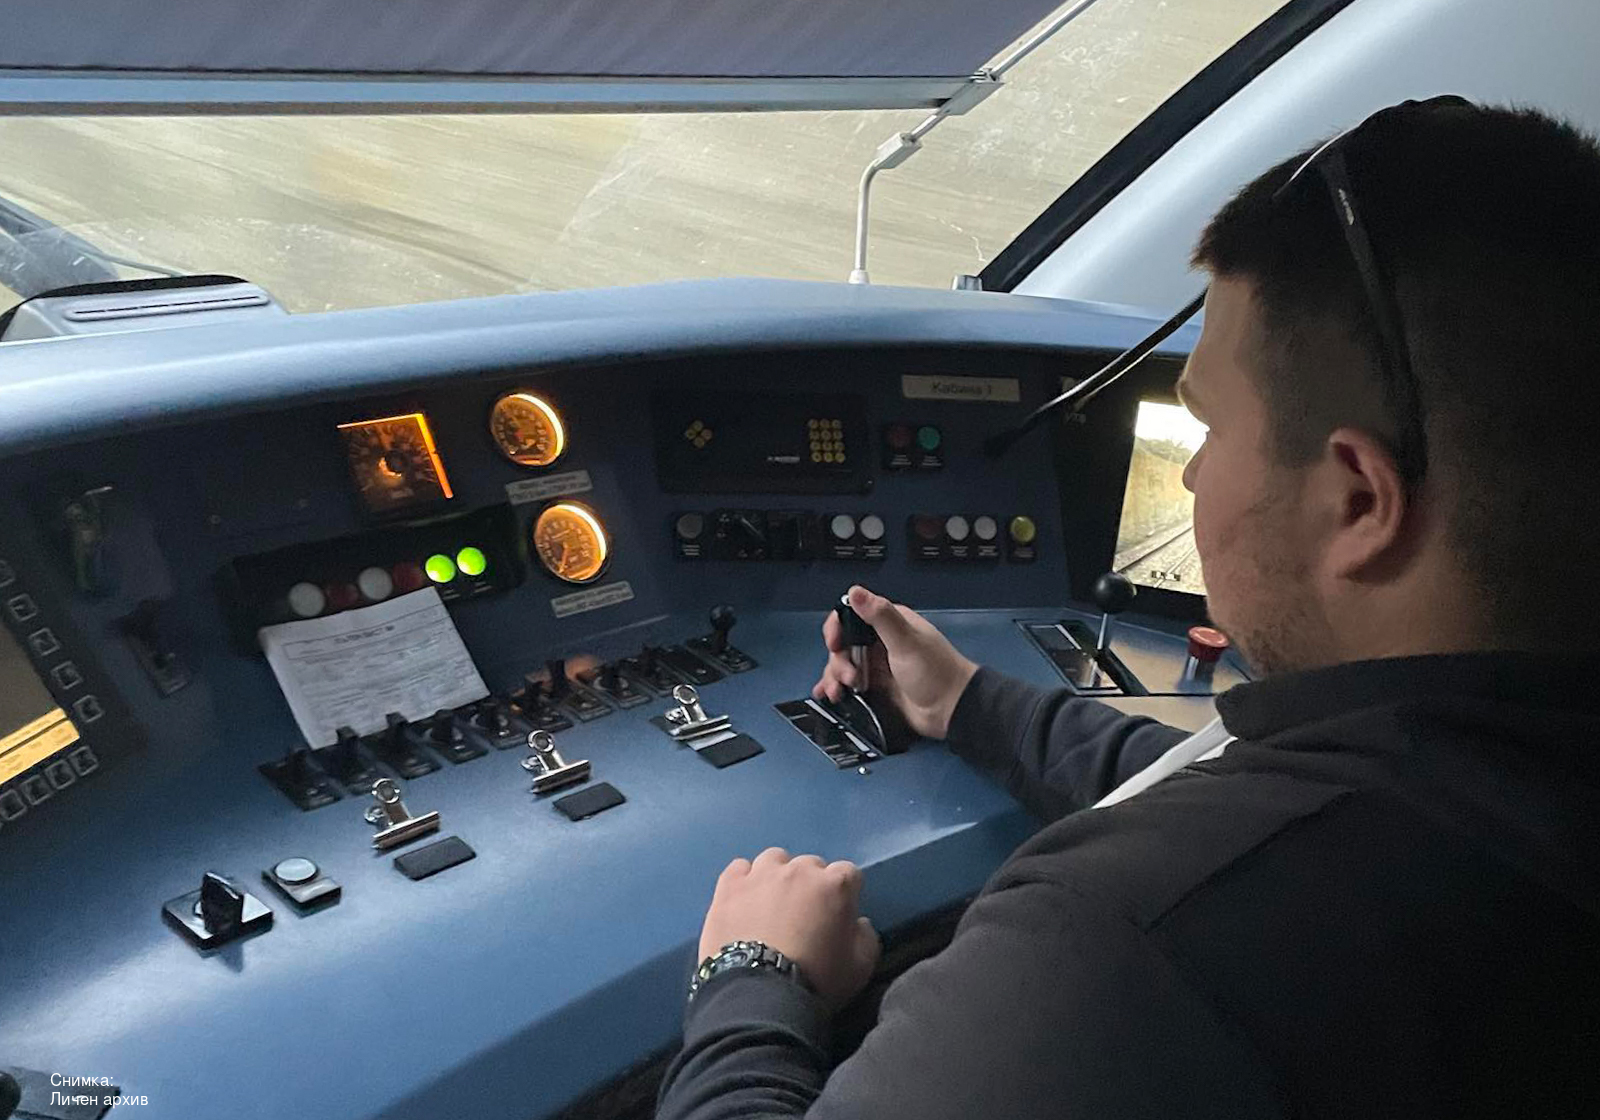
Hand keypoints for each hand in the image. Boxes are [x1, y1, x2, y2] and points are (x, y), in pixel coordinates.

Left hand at [699, 847, 880, 1011]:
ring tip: (772, 904)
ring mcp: (761, 874)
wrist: (761, 995)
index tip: (838, 913)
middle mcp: (799, 870)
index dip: (845, 894)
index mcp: (835, 885)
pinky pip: (739, 868)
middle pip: (810, 865)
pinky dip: (744, 881)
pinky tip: (744, 900)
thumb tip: (859, 922)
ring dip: (778, 876)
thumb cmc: (817, 981)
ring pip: (774, 860)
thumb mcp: (861, 967)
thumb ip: (866, 936)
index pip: (848, 873)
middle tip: (804, 914)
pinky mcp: (730, 886)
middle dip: (811, 884)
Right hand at [812, 585, 978, 739]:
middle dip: (838, 659)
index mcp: (890, 624)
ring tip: (844, 690)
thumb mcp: (907, 642)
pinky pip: (848, 684)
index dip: (838, 627)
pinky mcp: (876, 687)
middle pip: (843, 643)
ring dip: (836, 676)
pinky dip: (837, 688)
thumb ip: (881, 616)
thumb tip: (856, 592)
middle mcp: (881, 643)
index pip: (852, 615)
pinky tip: (833, 694)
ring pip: (843, 665)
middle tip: (851, 675)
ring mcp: (878, 666)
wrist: (952, 711)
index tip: (835, 643)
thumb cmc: (938, 674)